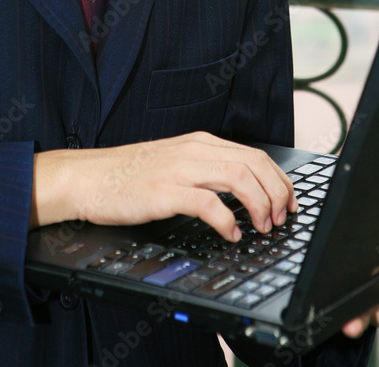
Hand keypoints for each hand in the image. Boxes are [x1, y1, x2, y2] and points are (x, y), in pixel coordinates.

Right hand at [29, 131, 296, 238]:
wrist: (88, 177)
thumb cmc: (128, 175)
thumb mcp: (175, 163)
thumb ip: (205, 169)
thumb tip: (241, 189)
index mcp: (200, 143)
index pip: (255, 155)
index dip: (280, 181)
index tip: (289, 203)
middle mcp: (195, 150)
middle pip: (255, 164)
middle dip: (278, 194)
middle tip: (282, 219)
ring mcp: (181, 169)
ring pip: (240, 178)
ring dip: (260, 206)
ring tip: (263, 227)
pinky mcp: (166, 191)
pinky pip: (210, 203)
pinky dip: (229, 221)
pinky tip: (231, 235)